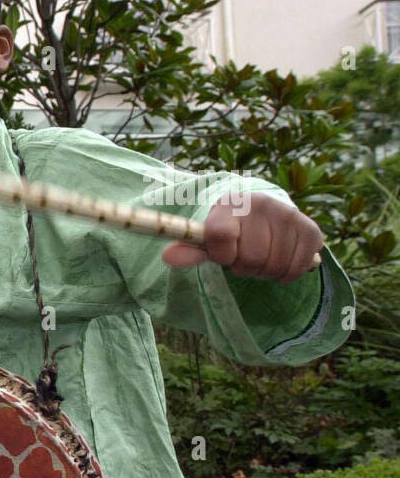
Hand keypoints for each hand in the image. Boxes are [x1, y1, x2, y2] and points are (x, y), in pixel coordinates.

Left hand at [162, 192, 323, 283]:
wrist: (264, 212)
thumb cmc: (232, 229)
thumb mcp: (209, 237)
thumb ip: (190, 249)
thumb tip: (167, 258)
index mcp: (232, 203)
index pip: (220, 237)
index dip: (221, 255)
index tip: (224, 254)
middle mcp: (263, 205)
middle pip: (250, 259)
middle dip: (244, 266)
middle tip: (244, 256)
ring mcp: (289, 216)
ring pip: (273, 267)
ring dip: (264, 272)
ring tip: (261, 257)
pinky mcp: (311, 230)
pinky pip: (295, 268)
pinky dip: (285, 274)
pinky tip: (279, 260)